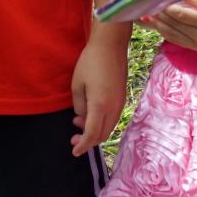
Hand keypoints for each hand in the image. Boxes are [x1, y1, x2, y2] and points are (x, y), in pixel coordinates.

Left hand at [69, 37, 127, 156]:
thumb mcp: (77, 85)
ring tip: (79, 123)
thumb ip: (80, 106)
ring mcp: (120, 103)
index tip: (74, 151)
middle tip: (73, 139)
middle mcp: (113, 108)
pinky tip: (90, 115)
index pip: (92, 134)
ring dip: (95, 131)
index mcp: (100, 105)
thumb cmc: (90, 62)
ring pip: (109, 128)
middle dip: (88, 141)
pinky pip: (112, 119)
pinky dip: (102, 123)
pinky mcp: (122, 98)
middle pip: (102, 135)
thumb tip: (83, 118)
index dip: (83, 146)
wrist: (110, 45)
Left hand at [141, 1, 196, 53]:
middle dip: (156, 13)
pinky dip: (164, 32)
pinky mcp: (196, 48)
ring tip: (141, 14)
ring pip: (171, 33)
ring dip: (156, 24)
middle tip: (142, 1)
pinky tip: (155, 25)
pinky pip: (176, 40)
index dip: (165, 6)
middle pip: (173, 24)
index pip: (181, 14)